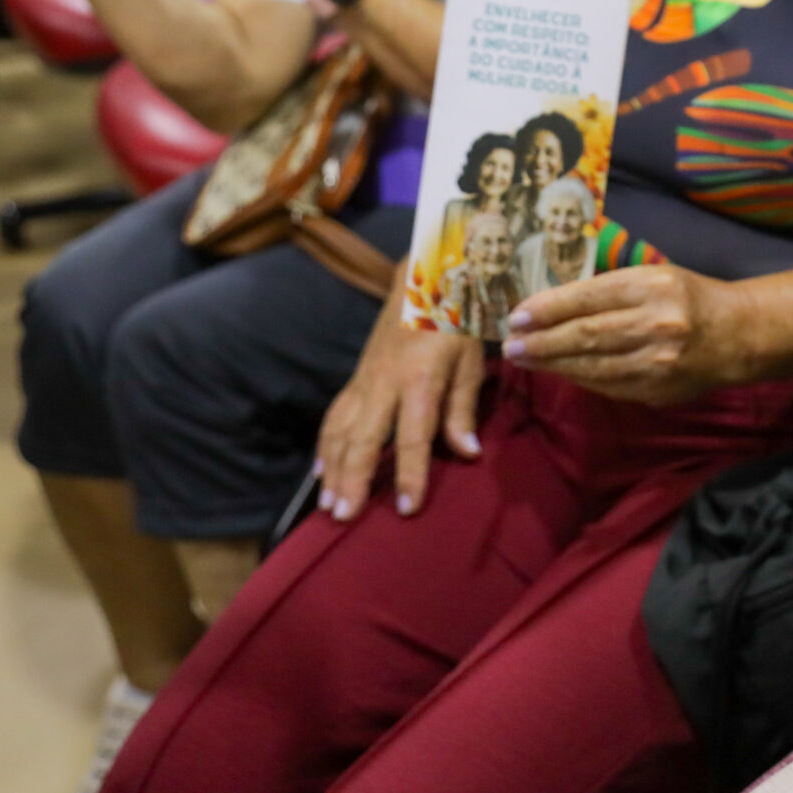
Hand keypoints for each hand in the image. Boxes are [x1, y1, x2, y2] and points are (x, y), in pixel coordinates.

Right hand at [316, 314, 488, 519]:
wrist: (423, 277)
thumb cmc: (457, 319)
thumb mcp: (471, 360)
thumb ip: (464, 408)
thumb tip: (467, 453)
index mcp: (420, 378)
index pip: (412, 435)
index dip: (409, 473)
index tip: (406, 508)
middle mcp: (385, 382)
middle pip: (363, 437)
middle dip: (352, 478)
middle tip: (343, 516)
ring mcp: (365, 379)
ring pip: (340, 429)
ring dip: (332, 468)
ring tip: (328, 505)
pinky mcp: (357, 377)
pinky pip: (335, 415)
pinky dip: (325, 445)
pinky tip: (320, 471)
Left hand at [504, 264, 738, 405]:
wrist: (736, 335)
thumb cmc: (687, 297)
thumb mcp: (654, 276)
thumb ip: (609, 289)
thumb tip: (550, 305)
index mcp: (652, 286)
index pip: (588, 298)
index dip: (548, 309)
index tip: (518, 316)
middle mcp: (656, 323)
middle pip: (586, 335)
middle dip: (542, 341)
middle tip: (510, 345)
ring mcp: (657, 361)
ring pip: (592, 365)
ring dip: (552, 364)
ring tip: (524, 359)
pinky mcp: (657, 391)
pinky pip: (607, 385)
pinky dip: (579, 378)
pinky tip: (560, 370)